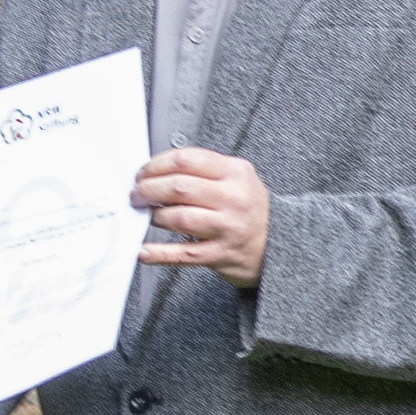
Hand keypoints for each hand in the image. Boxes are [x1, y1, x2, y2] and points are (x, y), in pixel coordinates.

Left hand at [133, 147, 270, 285]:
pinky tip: (144, 250)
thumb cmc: (249, 208)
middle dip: (149, 189)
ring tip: (148, 214)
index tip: (144, 172)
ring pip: (180, 218)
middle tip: (137, 193)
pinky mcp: (219, 254)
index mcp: (236, 172)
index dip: (157, 165)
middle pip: (180, 187)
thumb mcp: (237, 177)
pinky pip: (183, 254)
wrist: (277, 243)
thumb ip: (204, 170)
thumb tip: (158, 170)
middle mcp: (233, 199)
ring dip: (155, 215)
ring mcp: (227, 228)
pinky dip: (159, 253)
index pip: (187, 160)